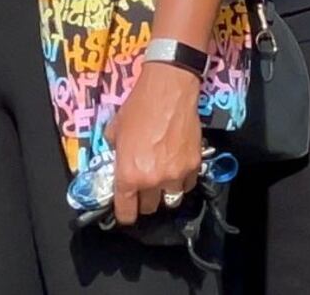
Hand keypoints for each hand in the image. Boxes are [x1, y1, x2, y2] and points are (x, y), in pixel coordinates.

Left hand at [106, 62, 202, 225]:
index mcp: (130, 174)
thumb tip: (117, 160)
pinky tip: (176, 167)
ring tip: (160, 179)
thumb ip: (115, 152)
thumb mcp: (115, 131)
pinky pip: (187, 184)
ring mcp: (176, 176)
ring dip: (163, 193)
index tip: (124, 215)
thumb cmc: (136, 109)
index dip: (124, 215)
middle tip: (141, 190)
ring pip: (171, 199)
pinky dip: (181, 181)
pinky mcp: (194, 167)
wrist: (168, 93)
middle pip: (150, 208)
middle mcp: (153, 181)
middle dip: (143, 202)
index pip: (126, 209)